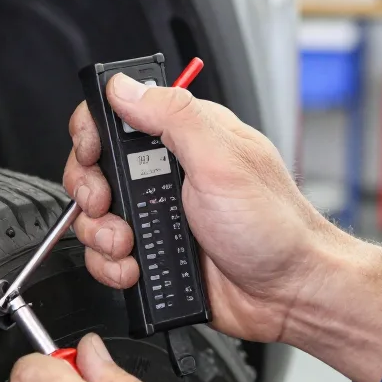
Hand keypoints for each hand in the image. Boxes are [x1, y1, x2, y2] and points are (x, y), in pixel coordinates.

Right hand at [63, 75, 381, 381]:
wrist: (291, 294)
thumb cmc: (275, 227)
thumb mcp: (223, 159)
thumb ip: (173, 116)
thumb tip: (125, 87)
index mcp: (186, 137)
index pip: (118, 115)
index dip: (92, 132)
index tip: (93, 153)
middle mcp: (168, 174)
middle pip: (94, 168)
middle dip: (90, 190)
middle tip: (108, 203)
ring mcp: (159, 215)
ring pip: (95, 217)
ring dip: (101, 234)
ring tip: (129, 244)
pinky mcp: (153, 254)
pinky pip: (107, 257)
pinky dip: (111, 266)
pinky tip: (137, 268)